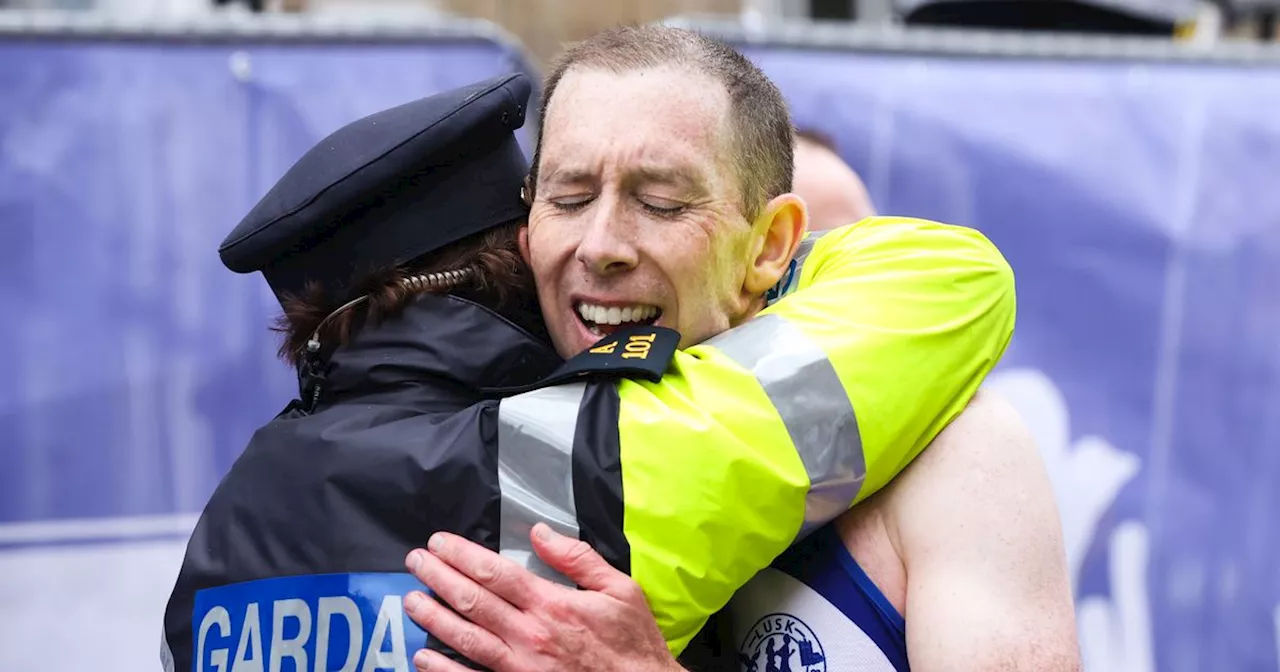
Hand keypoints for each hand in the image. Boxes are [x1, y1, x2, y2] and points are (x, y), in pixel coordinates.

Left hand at [402, 523, 681, 671]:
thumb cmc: (633, 643)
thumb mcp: (620, 589)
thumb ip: (578, 558)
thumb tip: (540, 533)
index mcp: (552, 604)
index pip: (495, 573)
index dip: (462, 555)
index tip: (439, 543)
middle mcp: (529, 634)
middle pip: (472, 600)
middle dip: (439, 577)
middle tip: (415, 561)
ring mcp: (520, 667)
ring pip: (465, 638)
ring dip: (433, 617)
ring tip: (411, 599)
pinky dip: (444, 670)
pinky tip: (423, 657)